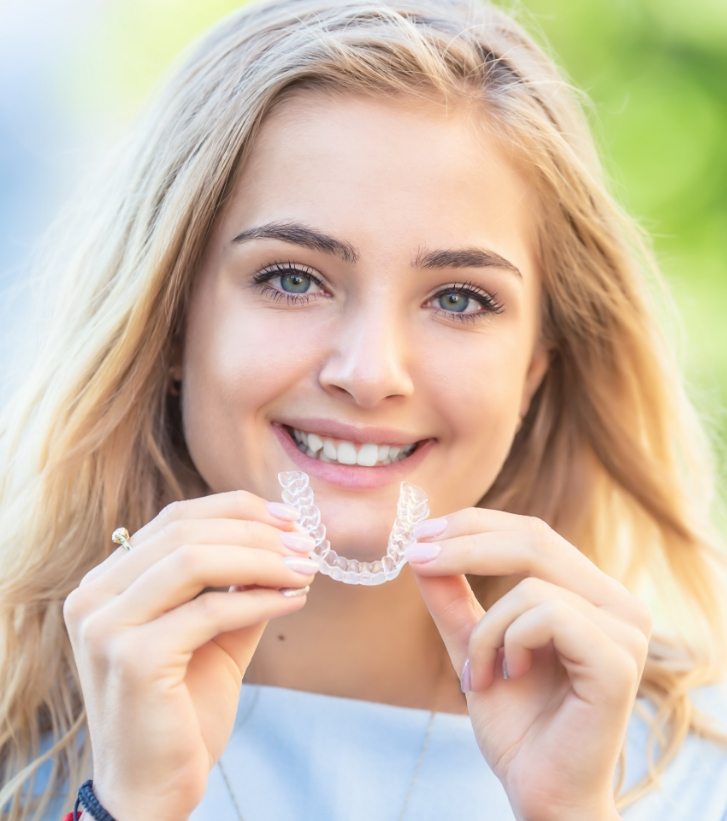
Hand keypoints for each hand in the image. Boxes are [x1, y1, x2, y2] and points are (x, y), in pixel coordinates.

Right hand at [64, 491, 318, 820]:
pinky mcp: (133, 658)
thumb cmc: (183, 709)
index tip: (290, 518)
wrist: (153, 788)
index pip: (176, 518)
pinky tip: (294, 600)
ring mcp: (106, 626)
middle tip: (307, 544)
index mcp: (107, 583)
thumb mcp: (214, 633)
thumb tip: (286, 541)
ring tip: (305, 569)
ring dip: (263, 559)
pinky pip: (211, 610)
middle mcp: (93, 596)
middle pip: (186, 531)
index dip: (238, 509)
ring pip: (195, 560)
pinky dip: (261, 599)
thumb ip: (237, 586)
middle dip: (257, 532)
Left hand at [406, 509, 649, 820]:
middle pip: (534, 539)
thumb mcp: (473, 646)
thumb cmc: (516, 724)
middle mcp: (618, 604)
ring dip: (486, 630)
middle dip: (465, 544)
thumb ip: (453, 599)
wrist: (540, 790)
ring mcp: (626, 631)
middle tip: (418, 557)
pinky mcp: (619, 660)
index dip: (474, 525)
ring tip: (479, 674)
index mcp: (591, 594)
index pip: (532, 534)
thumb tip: (422, 547)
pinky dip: (508, 643)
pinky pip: (547, 615)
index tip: (420, 534)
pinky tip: (509, 677)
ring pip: (531, 584)